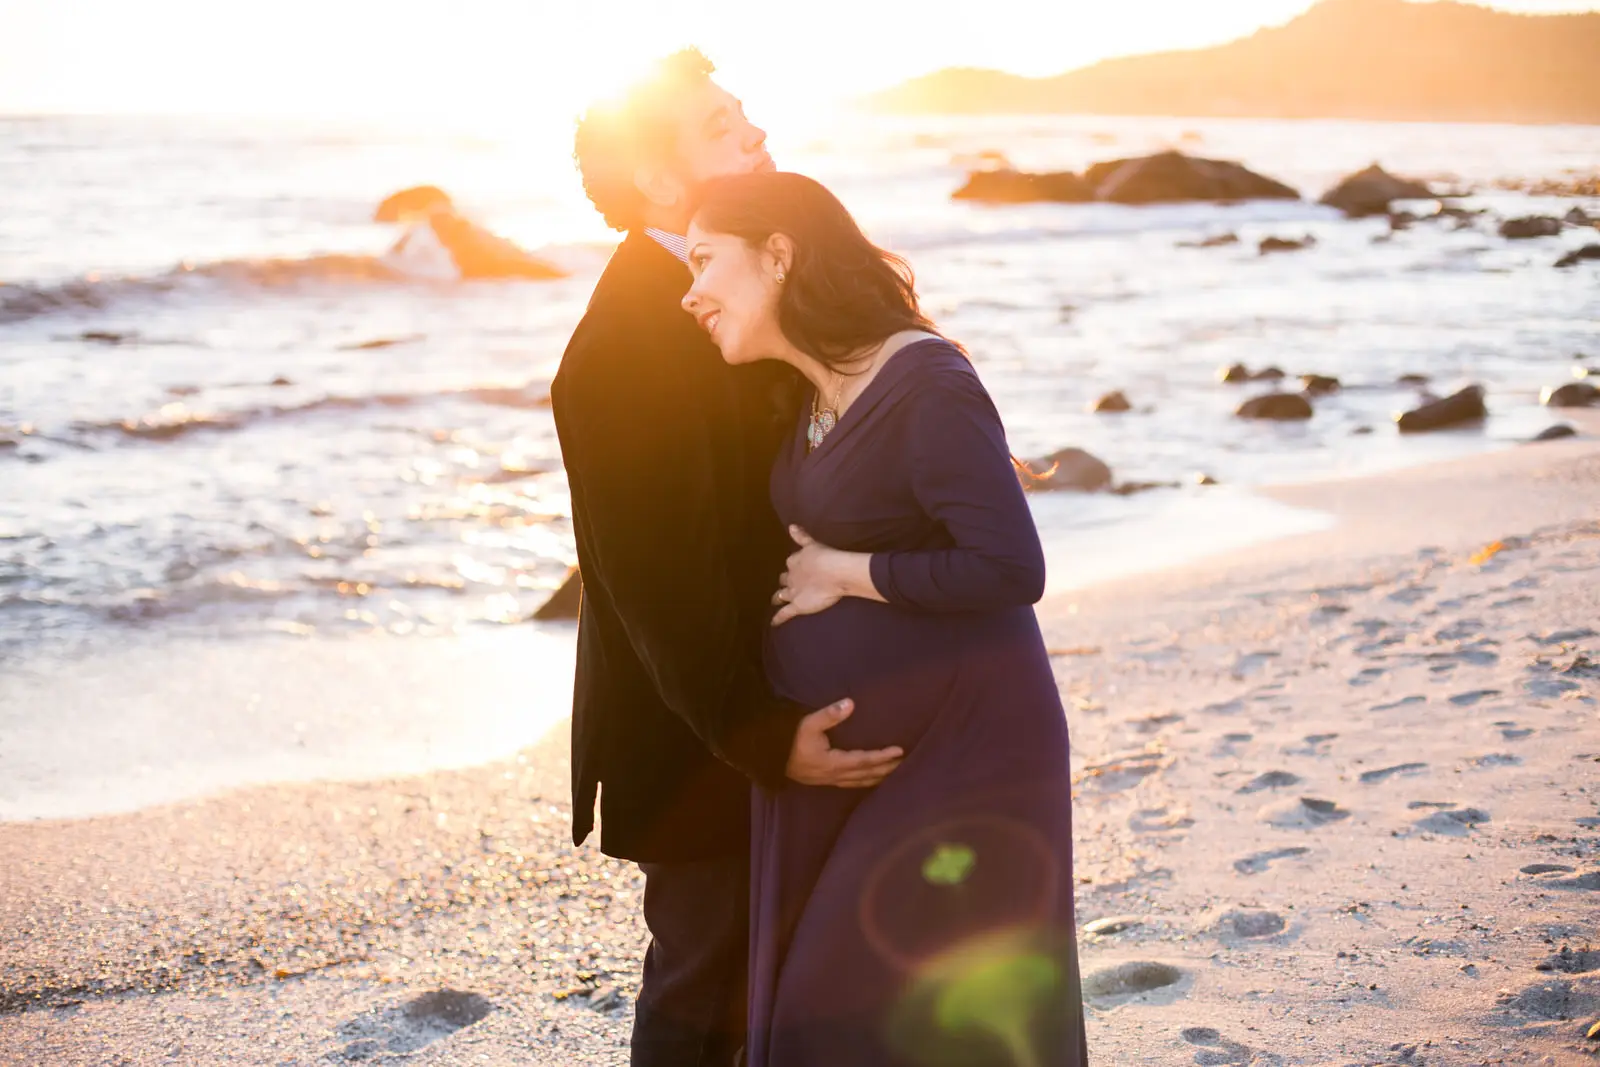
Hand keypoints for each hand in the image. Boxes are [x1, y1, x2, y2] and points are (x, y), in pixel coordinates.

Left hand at [772, 526, 849, 625]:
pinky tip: (773, 623)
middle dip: (784, 581)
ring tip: (775, 600)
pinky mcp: (797, 605)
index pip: (791, 564)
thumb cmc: (826, 556)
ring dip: (778, 597)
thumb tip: (791, 526)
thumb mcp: (813, 544)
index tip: (794, 568)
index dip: (793, 567)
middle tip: (785, 585)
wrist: (833, 572)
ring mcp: (793, 592)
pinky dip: (778, 618)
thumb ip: (802, 537)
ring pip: (781, 595)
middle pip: (784, 579)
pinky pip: (785, 613)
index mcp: (795, 561)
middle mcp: (791, 577)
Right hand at [786, 699, 903, 787]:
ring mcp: (833, 780)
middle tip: (908, 763)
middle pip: (868, 774)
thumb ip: (829, 714)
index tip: (900, 751)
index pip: (865, 760)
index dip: (883, 757)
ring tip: (897, 772)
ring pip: (863, 781)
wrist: (772, 759)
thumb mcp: (808, 724)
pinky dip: (868, 781)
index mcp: (834, 762)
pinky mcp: (828, 781)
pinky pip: (855, 784)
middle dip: (888, 769)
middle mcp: (836, 774)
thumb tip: (850, 703)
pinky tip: (874, 779)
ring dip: (881, 777)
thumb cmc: (790, 740)